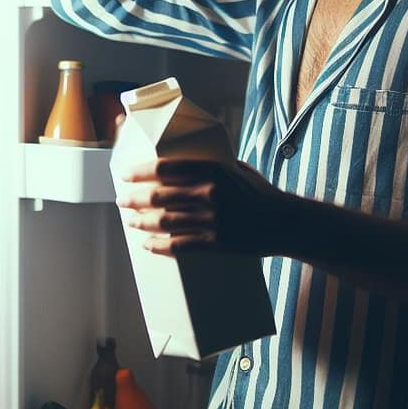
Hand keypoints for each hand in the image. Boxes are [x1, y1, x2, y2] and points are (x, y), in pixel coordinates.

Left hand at [115, 158, 285, 255]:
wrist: (285, 223)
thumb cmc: (262, 194)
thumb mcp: (238, 170)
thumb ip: (212, 166)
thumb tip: (185, 162)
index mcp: (214, 170)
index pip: (166, 168)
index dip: (140, 171)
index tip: (125, 174)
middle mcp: (210, 193)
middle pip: (159, 196)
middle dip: (134, 198)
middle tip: (122, 200)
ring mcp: (212, 220)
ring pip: (165, 222)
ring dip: (142, 222)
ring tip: (130, 221)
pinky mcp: (216, 243)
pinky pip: (179, 246)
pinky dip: (159, 246)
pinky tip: (147, 245)